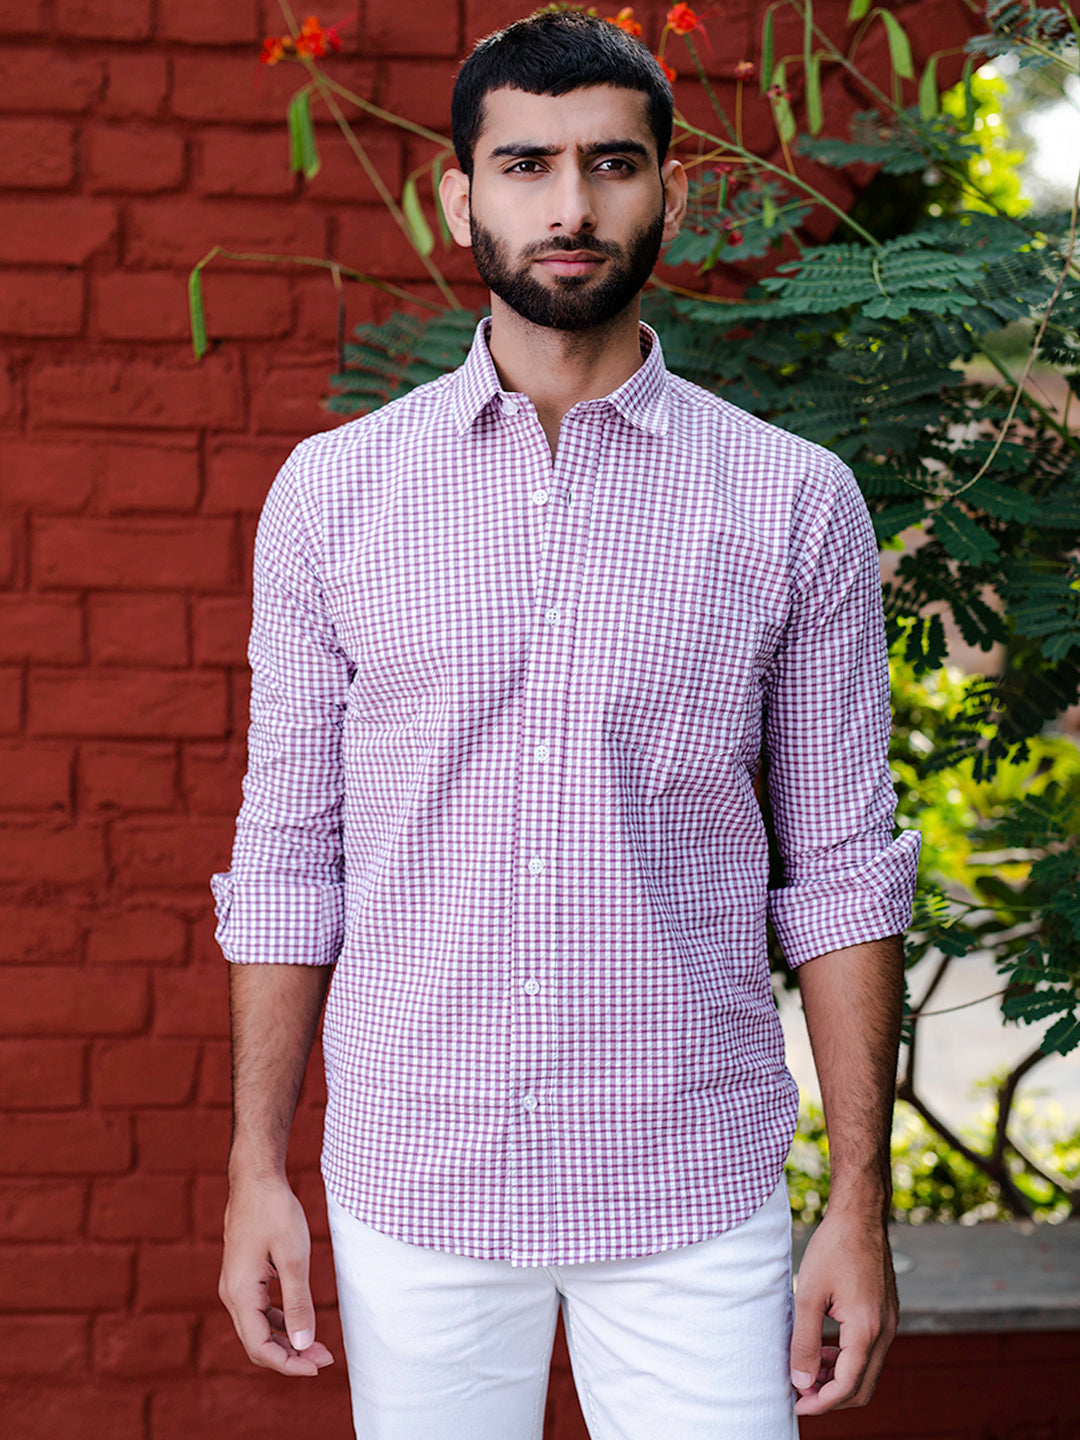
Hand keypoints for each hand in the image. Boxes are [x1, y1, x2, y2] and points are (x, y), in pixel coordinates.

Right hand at [219, 1172, 334, 1376]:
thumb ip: (297, 1303)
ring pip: (257, 1328)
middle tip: (324, 1358)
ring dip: (285, 1340)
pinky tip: (299, 1320)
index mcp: (239, 1293)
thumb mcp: (293, 1257)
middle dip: (290, 1356)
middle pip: (257, 1343)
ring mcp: (234, 1285)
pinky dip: (278, 1322)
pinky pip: (258, 1310)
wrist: (256, 1178)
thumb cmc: (275, 1211)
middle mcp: (231, 1293)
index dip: (289, 1363)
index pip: (260, 1347)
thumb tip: (304, 1344)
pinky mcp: (242, 1275)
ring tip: (317, 1345)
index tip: (318, 1365)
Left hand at [789, 1207, 896, 1414]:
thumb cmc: (833, 1248)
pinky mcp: (887, 1314)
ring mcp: (890, 1323)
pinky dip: (850, 1359)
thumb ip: (804, 1341)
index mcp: (867, 1330)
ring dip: (840, 1378)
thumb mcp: (808, 1295)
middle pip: (862, 1387)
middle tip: (801, 1392)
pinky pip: (871, 1351)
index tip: (797, 1403)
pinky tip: (826, 1348)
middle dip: (831, 1397)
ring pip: (868, 1370)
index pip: (847, 1386)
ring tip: (809, 1370)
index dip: (821, 1402)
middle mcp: (885, 1332)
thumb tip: (801, 1381)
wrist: (860, 1216)